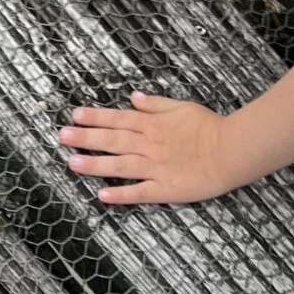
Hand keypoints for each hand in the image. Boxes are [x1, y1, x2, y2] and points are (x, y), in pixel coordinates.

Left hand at [59, 92, 239, 204]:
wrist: (231, 150)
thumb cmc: (209, 127)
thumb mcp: (181, 107)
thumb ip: (155, 104)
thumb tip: (133, 98)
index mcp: (153, 125)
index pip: (119, 119)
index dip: (95, 117)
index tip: (75, 115)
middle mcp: (149, 145)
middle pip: (113, 141)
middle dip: (85, 138)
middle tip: (62, 136)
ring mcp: (155, 168)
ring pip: (119, 165)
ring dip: (94, 165)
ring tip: (72, 164)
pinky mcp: (165, 189)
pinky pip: (139, 193)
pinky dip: (120, 194)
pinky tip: (102, 195)